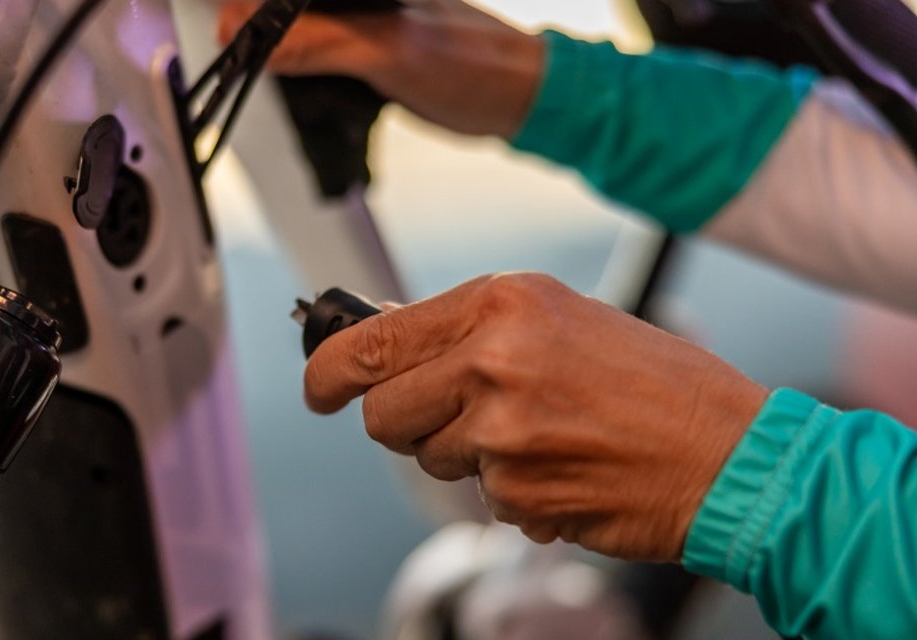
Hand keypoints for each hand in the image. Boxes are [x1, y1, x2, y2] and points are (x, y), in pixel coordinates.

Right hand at [218, 0, 546, 137]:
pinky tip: (294, 78)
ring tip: (257, 64)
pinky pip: (320, 48)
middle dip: (255, 25)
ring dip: (275, 47)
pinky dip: (302, 66)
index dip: (248, 8)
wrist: (518, 99)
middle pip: (283, 5)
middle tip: (241, 55)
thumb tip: (258, 44)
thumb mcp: (387, 52)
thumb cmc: (475, 65)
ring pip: (298, 24)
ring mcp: (364, 16)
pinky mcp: (369, 44)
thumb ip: (320, 44)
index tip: (228, 34)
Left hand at [304, 273, 768, 561]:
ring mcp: (501, 435)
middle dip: (402, 422)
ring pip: (429, 458)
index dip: (328, 370)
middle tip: (449, 416)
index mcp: (502, 304)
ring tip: (537, 433)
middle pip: (382, 413)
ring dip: (465, 454)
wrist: (728, 454)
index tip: (319, 386)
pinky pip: (479, 496)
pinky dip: (508, 489)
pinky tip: (561, 466)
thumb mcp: (560, 317)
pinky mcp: (515, 496)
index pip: (373, 342)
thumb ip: (470, 327)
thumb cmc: (657, 381)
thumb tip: (387, 335)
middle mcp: (493, 363)